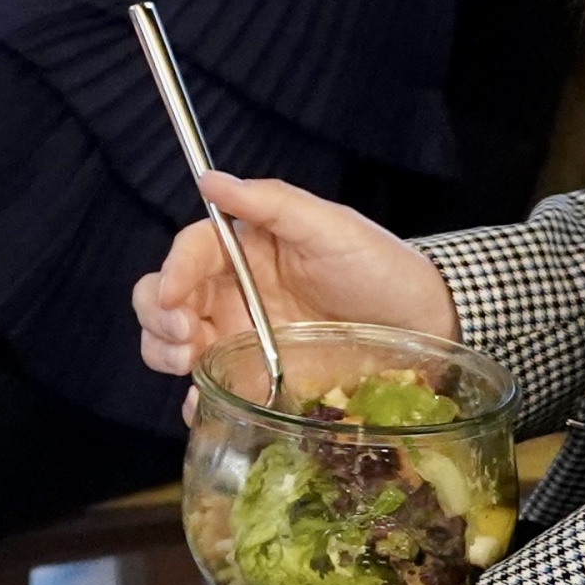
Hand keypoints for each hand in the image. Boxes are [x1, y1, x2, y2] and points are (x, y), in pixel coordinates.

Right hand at [131, 166, 452, 380]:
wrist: (427, 326)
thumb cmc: (380, 267)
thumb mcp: (331, 227)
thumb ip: (272, 202)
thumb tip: (211, 179)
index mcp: (244, 252)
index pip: (190, 252)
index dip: (172, 271)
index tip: (174, 295)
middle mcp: (232, 295)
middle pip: (165, 300)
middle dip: (158, 317)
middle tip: (183, 336)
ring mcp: (241, 340)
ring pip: (174, 345)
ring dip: (164, 353)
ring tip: (188, 363)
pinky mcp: (257, 382)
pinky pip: (212, 392)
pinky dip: (194, 402)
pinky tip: (203, 405)